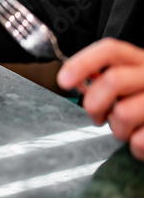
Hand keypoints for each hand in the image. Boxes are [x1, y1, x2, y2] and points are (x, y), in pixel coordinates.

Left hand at [57, 38, 143, 160]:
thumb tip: (71, 81)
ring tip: (125, 129)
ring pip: (123, 113)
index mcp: (140, 60)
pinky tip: (141, 141)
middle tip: (97, 116)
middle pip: (113, 80)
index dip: (82, 63)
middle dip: (94, 103)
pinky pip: (139, 141)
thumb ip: (103, 76)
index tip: (63, 81)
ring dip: (116, 128)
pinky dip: (134, 147)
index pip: (110, 50)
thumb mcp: (129, 79)